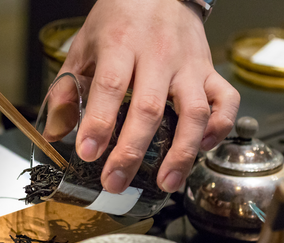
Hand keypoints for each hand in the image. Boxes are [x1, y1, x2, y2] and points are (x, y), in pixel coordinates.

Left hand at [54, 0, 239, 193]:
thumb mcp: (86, 45)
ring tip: (166, 183)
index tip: (88, 153)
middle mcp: (158, 55)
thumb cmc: (121, 18)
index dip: (98, 123)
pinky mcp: (210, 70)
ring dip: (181, 153)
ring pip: (194, 112)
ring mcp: (189, 64)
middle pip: (149, 109)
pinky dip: (219, 127)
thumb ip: (68, 86)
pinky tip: (203, 147)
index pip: (109, 87)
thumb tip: (57, 131)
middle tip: (116, 182)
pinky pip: (227, 101)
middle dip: (131, 152)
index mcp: (120, 44)